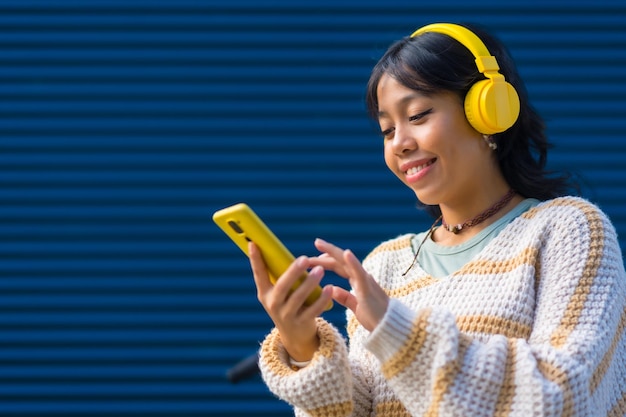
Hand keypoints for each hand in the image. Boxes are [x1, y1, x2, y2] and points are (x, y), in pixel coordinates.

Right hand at [248, 241, 332, 360]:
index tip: (253, 243)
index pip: (259, 274)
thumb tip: (292, 253)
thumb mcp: (279, 293)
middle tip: (304, 259)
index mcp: (265, 293)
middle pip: (282, 286)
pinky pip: (313, 310)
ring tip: (320, 270)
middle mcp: (273, 304)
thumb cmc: (288, 305)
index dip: (255, 259)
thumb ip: (282, 276)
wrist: (295, 336)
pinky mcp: (301, 323)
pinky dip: (322, 299)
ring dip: (310, 283)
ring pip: (298, 298)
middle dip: (293, 272)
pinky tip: (330, 289)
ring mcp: (286, 315)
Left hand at [309, 239, 388, 331]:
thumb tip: (332, 289)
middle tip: (316, 242)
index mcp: (358, 281)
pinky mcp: (368, 288)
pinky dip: (353, 262)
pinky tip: (346, 253)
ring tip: (320, 244)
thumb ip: (345, 297)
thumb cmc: (375, 319)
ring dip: (333, 252)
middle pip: (341, 261)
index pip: (340, 266)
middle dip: (327, 252)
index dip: (328, 260)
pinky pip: (360, 273)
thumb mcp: (356, 307)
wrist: (389, 329)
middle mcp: (362, 277)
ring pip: (347, 262)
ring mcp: (365, 281)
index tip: (315, 257)